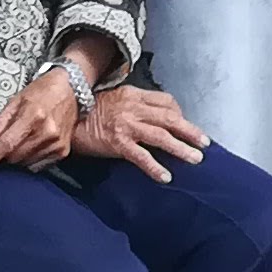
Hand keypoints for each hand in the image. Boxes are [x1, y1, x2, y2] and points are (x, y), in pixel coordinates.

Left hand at [0, 66, 83, 170]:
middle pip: (14, 156)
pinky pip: (38, 165)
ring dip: (17, 156)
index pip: (7, 143)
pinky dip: (29, 159)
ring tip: (22, 139)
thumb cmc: (43, 91)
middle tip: (6, 140)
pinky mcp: (63, 151)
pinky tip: (32, 145)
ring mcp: (56, 143)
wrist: (72, 89)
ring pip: (25, 163)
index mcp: (33, 116)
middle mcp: (47, 132)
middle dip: (4, 153)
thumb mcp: (17, 100)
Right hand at [71, 83, 205, 182]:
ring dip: (181, 148)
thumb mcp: (115, 99)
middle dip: (189, 130)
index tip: (186, 125)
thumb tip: (155, 116)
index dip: (179, 114)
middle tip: (205, 142)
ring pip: (161, 136)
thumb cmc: (89, 111)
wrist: (66, 120)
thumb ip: (135, 104)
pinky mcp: (117, 143)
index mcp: (133, 94)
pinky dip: (155, 167)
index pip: (165, 101)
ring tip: (196, 158)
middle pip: (169, 118)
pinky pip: (141, 156)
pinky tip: (166, 176)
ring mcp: (126, 125)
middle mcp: (133, 107)